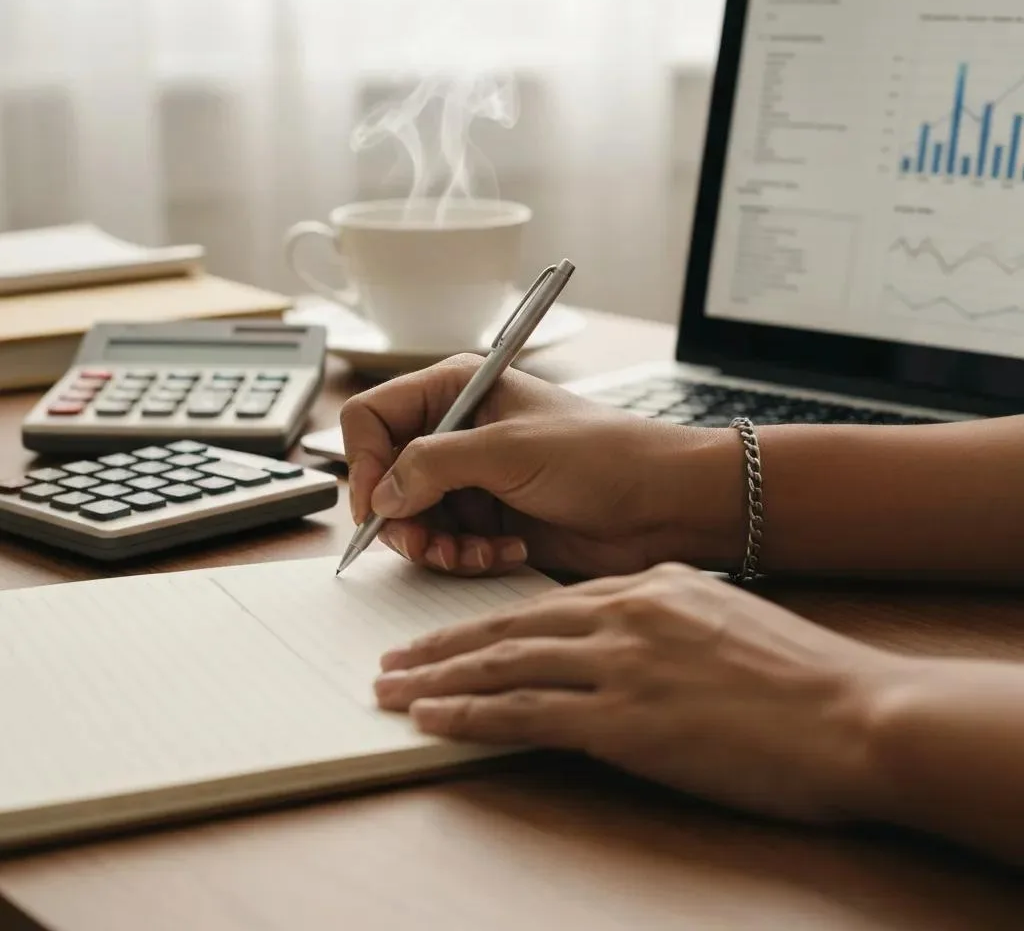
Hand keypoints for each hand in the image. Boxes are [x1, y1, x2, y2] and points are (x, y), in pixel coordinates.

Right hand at [341, 355, 744, 577]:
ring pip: (412, 519)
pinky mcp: (489, 518)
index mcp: (456, 390)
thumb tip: (381, 494)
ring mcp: (473, 478)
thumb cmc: (604, 454)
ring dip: (438, 545)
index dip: (363, 463)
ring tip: (476, 551)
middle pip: (385, 477)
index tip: (376, 507)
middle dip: (404, 518)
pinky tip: (505, 551)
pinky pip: (447, 545)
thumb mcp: (510, 449)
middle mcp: (458, 432)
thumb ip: (434, 464)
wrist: (663, 504)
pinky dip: (466, 556)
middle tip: (427, 544)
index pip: (372, 418)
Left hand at [374, 562, 901, 823]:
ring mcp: (620, 666)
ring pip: (503, 666)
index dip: (484, 622)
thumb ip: (664, 613)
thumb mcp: (722, 615)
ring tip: (391, 691)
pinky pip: (526, 715)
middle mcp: (623, 615)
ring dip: (438, 679)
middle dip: (440, 647)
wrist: (852, 713)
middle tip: (391, 662)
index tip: (446, 637)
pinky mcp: (625, 721)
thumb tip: (620, 626)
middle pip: (507, 629)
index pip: (542, 604)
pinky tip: (433, 720)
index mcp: (647, 587)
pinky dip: (471, 715)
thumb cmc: (799, 673)